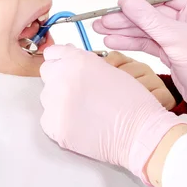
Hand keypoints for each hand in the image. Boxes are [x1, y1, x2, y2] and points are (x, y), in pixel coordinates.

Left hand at [39, 44, 186, 183]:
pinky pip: (48, 120)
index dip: (61, 61)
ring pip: (47, 97)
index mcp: (76, 60)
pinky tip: (79, 124)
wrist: (138, 132)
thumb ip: (84, 62)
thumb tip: (67, 61)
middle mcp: (61, 77)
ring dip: (59, 101)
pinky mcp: (53, 125)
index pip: (53, 54)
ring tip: (83, 110)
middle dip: (59, 79)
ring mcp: (55, 102)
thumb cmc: (131, 101)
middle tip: (78, 92)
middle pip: (47, 73)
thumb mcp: (108, 69)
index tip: (66, 68)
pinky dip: (60, 122)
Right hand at [92, 0, 186, 146]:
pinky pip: (148, 43)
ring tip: (102, 30)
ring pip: (147, 28)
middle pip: (152, 11)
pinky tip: (114, 41)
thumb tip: (129, 2)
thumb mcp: (177, 39)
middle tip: (104, 20)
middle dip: (127, 16)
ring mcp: (180, 36)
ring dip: (125, 29)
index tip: (122, 4)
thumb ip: (150, 19)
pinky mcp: (172, 52)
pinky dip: (131, 42)